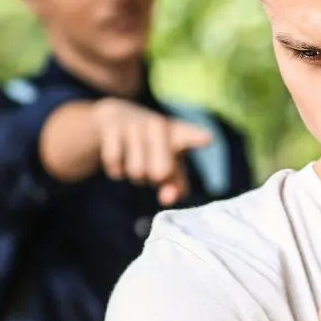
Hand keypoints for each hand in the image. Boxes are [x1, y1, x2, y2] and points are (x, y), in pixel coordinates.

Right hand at [92, 98, 211, 205]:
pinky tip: (119, 156)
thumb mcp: (169, 164)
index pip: (189, 135)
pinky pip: (116, 167)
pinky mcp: (112, 128)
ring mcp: (135, 124)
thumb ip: (175, 185)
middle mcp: (158, 125)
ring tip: (136, 160)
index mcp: (178, 133)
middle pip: (160, 172)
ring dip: (136, 175)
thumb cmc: (152, 148)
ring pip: (136, 172)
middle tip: (153, 169)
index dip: (197, 137)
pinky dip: (117, 170)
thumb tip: (168, 200)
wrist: (116, 119)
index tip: (207, 139)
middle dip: (154, 178)